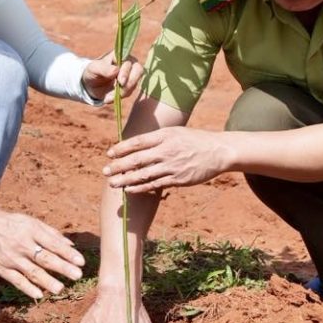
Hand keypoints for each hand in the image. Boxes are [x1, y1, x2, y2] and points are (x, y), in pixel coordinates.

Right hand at [0, 206, 83, 299]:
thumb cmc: (13, 224)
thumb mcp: (32, 222)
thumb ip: (52, 234)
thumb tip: (71, 246)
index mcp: (31, 231)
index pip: (53, 244)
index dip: (68, 254)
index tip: (81, 262)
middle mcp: (22, 245)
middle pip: (45, 258)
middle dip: (62, 267)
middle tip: (78, 275)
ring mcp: (12, 258)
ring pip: (32, 272)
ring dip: (47, 281)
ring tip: (61, 289)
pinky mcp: (3, 269)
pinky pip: (16, 280)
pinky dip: (27, 288)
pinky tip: (39, 295)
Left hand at [81, 53, 143, 104]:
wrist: (91, 84)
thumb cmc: (93, 71)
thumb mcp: (94, 68)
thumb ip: (104, 68)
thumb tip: (115, 70)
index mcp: (120, 55)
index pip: (129, 61)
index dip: (126, 71)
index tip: (121, 81)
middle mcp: (129, 64)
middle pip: (139, 70)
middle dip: (130, 82)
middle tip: (120, 89)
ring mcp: (131, 75)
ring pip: (134, 83)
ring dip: (123, 92)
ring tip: (108, 96)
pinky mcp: (129, 86)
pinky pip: (129, 92)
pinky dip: (119, 97)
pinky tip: (109, 98)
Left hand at [103, 126, 227, 193]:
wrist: (218, 151)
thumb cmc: (194, 140)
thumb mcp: (175, 132)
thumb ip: (156, 138)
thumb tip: (134, 144)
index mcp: (165, 136)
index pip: (138, 142)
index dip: (121, 148)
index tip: (109, 153)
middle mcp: (167, 150)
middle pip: (137, 159)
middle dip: (118, 166)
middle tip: (104, 171)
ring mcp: (172, 166)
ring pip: (144, 174)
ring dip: (126, 180)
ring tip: (112, 183)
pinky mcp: (178, 179)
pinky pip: (155, 185)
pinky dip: (141, 187)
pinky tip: (129, 190)